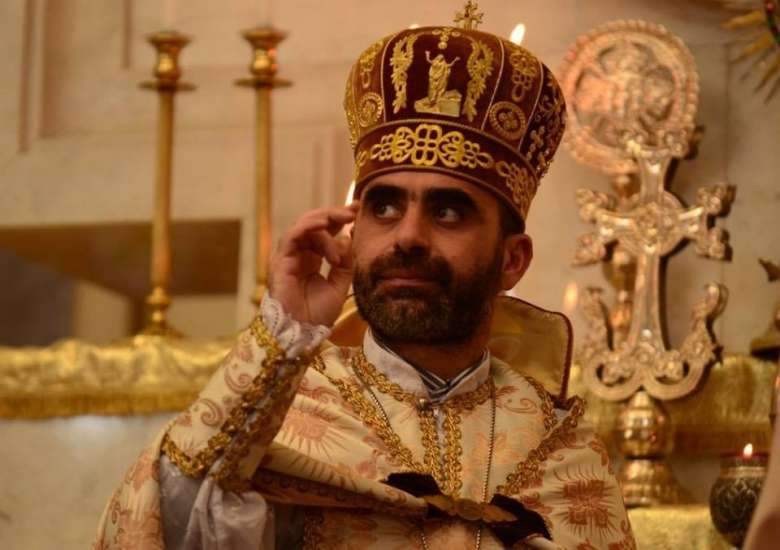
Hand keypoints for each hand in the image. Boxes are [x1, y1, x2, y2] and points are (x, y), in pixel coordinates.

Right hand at [268, 203, 357, 326]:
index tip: (358, 209)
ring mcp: (288, 257)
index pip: (324, 232)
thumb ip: (345, 263)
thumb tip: (348, 238)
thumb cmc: (317, 315)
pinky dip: (308, 228)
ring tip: (343, 219)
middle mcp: (298, 255)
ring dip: (324, 220)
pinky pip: (292, 236)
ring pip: (303, 226)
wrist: (302, 333)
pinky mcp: (280, 261)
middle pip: (313, 224)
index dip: (339, 219)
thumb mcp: (340, 286)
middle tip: (353, 210)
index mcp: (311, 259)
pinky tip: (325, 227)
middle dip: (334, 214)